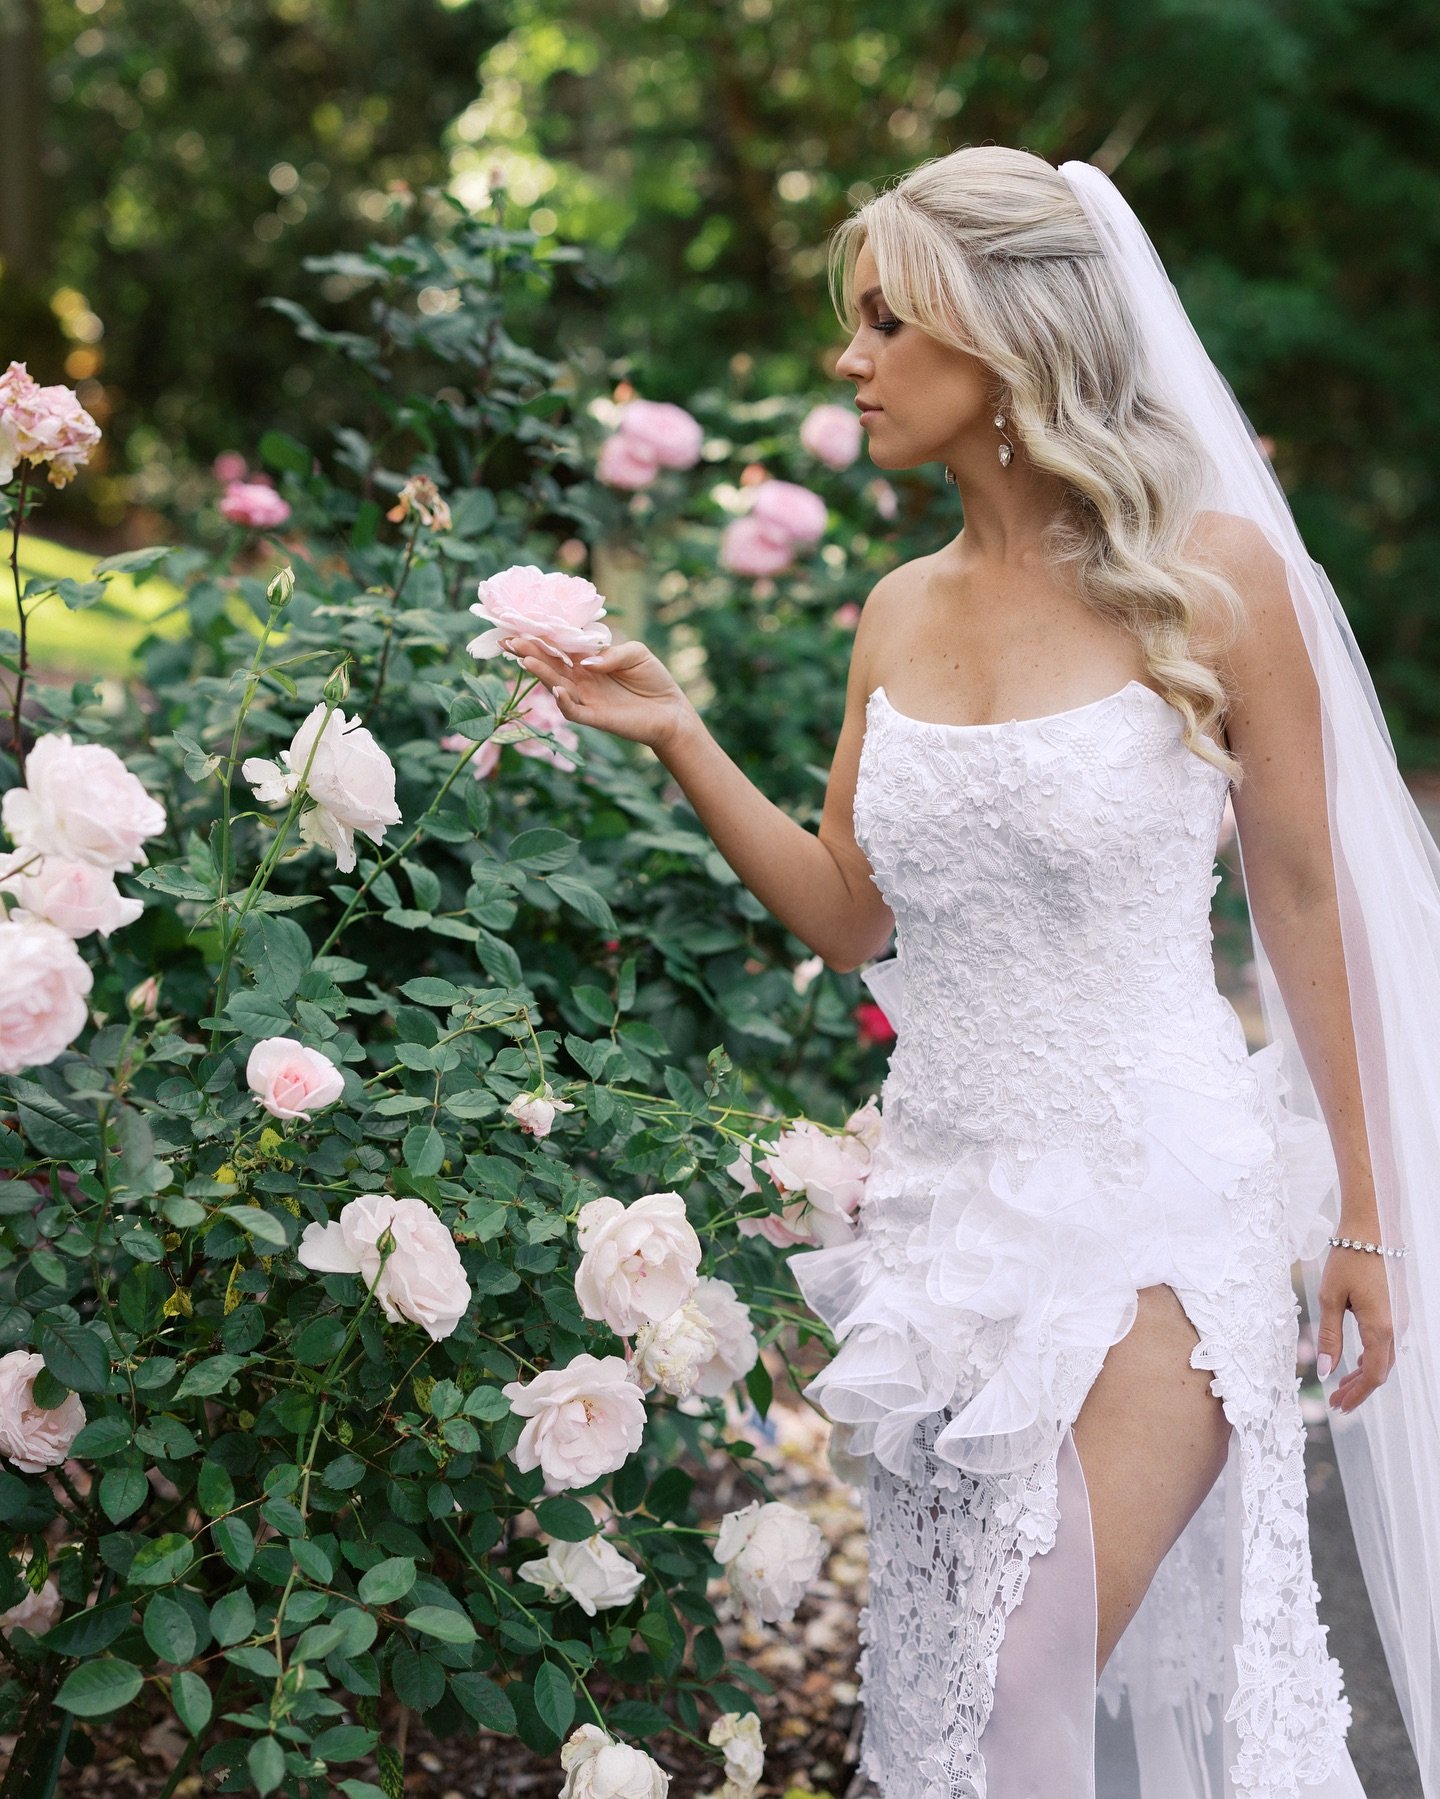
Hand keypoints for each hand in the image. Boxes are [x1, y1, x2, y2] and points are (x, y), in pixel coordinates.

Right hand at [502, 634, 695, 753]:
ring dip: (541, 673)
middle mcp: (582, 679)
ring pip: (556, 685)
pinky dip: (564, 702)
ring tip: (525, 659)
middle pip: (550, 664)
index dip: (540, 637)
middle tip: (508, 640)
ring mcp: (586, 698)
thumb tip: (587, 662)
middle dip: (529, 651)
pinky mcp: (595, 717)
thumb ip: (612, 653)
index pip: (559, 647)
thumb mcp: (636, 654)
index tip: (518, 626)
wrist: (672, 711)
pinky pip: (573, 711)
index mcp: (588, 661)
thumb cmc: (654, 680)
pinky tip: (557, 690)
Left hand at [1316, 1243, 1394, 1411]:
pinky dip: (1370, 1358)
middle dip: (1358, 1389)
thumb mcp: (1330, 1298)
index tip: (1338, 1406)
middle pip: (1380, 1371)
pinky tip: (1354, 1361)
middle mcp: (1396, 1327)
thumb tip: (1325, 1370)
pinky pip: (1386, 1344)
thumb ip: (1329, 1337)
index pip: (1372, 1375)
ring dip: (1364, 1375)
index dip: (1356, 1394)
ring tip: (1341, 1386)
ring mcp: (1399, 1319)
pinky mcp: (1396, 1311)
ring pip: (1384, 1358)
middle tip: (1336, 1402)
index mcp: (1380, 1328)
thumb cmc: (1348, 1260)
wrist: (1372, 1229)